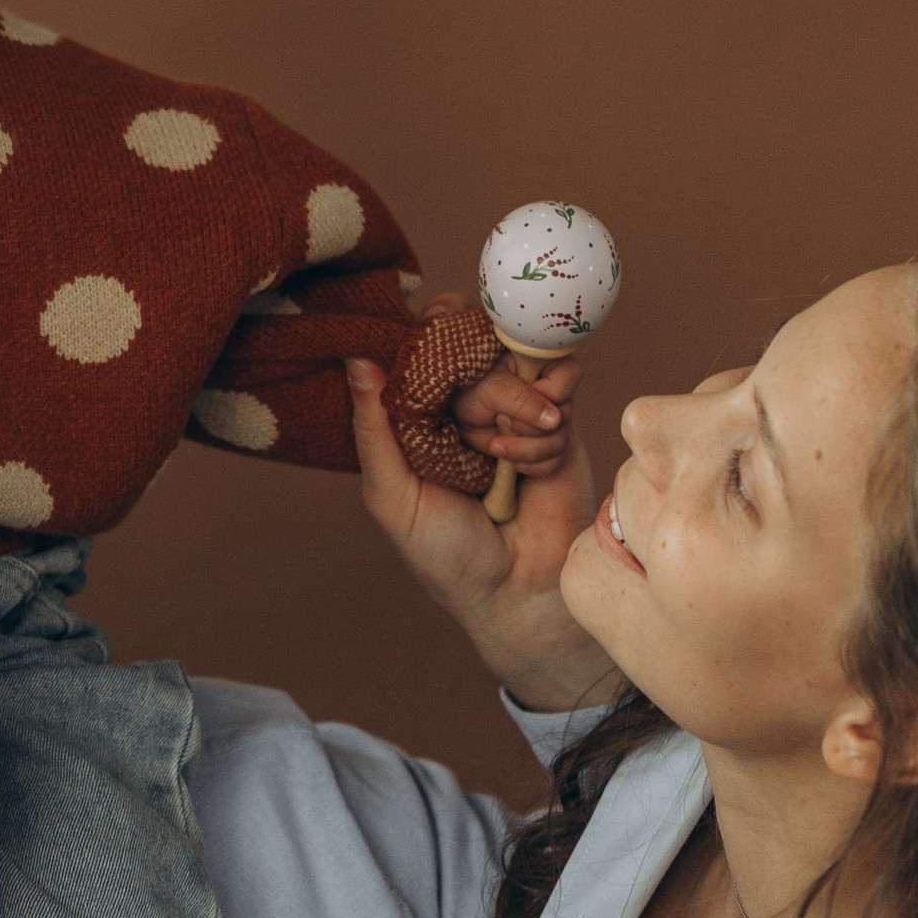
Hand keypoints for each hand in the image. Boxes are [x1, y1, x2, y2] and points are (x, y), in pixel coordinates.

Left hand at [347, 359, 616, 710]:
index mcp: (424, 412)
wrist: (516, 595)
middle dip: (488, 389)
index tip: (443, 322)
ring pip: (527, 366)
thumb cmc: (445, 554)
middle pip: (483, 348)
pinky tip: (527, 471)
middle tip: (480, 435)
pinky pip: (561, 396)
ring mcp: (516, 412)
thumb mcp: (393, 496)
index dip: (439, 325)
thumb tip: (356, 360)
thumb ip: (373, 429)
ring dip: (517, 410)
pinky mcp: (559, 429)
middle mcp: (469, 404)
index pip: (429, 342)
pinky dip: (541, 435)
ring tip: (501, 459)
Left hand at [445, 348, 578, 481]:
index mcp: (546, 362)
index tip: (512, 394)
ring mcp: (555, 419)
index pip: (568, 377)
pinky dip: (529, 466)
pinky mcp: (548, 445)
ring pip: (558, 443)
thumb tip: (555, 420)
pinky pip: (552, 463)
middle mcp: (556, 390)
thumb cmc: (472, 388)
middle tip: (499, 418)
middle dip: (526, 427)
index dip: (543, 393)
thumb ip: (520, 399)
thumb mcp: (490, 388)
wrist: (460, 415)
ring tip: (496, 443)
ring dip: (524, 450)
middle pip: (563, 417)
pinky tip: (509, 458)